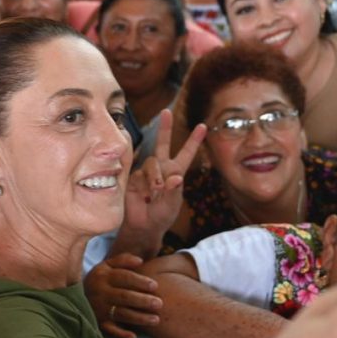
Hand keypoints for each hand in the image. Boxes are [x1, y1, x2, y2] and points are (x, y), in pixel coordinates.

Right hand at [83, 253, 162, 337]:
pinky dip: (121, 334)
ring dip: (139, 318)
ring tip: (156, 320)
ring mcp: (99, 309)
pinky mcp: (99, 323)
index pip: (124, 277)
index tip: (155, 285)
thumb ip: (123, 260)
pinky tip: (133, 337)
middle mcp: (101, 293)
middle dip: (142, 300)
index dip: (139, 281)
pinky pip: (110, 330)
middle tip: (159, 303)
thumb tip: (140, 261)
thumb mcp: (106, 265)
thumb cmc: (100, 279)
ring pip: (121, 313)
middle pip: (124, 296)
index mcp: (104, 276)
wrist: (75, 296)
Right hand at [120, 109, 205, 251]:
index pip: (186, 153)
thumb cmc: (161, 216)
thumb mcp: (172, 205)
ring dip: (156, 177)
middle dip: (164, 128)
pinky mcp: (133, 177)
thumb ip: (174, 190)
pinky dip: (145, 183)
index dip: (194, 140)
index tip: (203, 126)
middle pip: (162, 144)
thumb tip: (175, 177)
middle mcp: (161, 169)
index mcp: (175, 173)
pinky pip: (140, 173)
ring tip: (156, 192)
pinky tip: (145, 195)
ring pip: (152, 162)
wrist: (142, 226)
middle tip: (166, 112)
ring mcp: (146, 172)